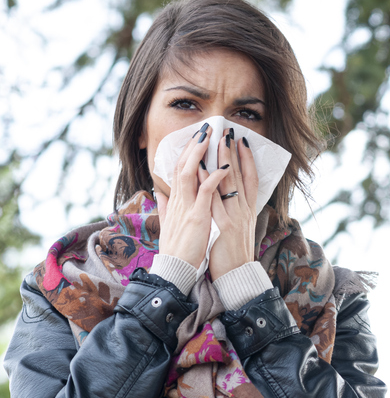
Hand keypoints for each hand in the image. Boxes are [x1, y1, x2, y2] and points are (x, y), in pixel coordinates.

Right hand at [155, 125, 229, 268]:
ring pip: (190, 173)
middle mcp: (179, 201)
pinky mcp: (197, 217)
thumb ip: (164, 206)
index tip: (196, 137)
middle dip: (194, 145)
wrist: (177, 270)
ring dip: (200, 153)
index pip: (178, 170)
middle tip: (205, 127)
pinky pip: (205, 192)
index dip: (187, 152)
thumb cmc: (178, 248)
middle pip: (182, 165)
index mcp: (175, 201)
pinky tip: (223, 167)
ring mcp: (187, 208)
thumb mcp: (169, 223)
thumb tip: (158, 193)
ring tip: (211, 136)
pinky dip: (213, 178)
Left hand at [206, 128, 258, 280]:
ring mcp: (236, 216)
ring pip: (230, 183)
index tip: (242, 140)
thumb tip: (229, 197)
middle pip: (241, 175)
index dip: (247, 158)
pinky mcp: (225, 225)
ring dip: (224, 160)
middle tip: (229, 131)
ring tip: (219, 141)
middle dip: (234, 152)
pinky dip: (209, 182)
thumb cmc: (233, 252)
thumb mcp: (237, 227)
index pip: (250, 178)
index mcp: (247, 209)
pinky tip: (203, 168)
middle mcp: (244, 209)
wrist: (237, 274)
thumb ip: (233, 210)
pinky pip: (215, 200)